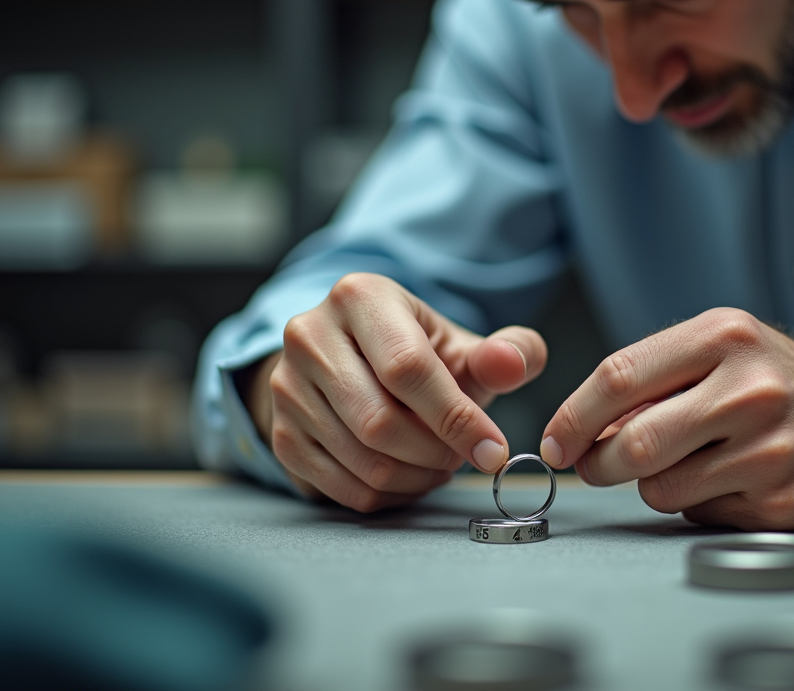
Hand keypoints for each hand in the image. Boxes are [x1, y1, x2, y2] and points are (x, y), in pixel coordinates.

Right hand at [241, 273, 546, 511]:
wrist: (351, 363)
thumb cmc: (416, 354)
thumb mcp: (463, 344)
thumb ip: (508, 351)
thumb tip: (513, 364)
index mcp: (360, 297)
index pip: (407, 368)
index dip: (456, 417)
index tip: (493, 450)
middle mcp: (310, 335)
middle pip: (379, 421)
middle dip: (436, 453)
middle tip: (464, 458)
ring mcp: (287, 386)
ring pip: (362, 459)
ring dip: (416, 477)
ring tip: (440, 464)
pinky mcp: (281, 433)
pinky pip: (341, 487)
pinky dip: (389, 495)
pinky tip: (411, 477)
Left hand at [538, 308, 793, 529]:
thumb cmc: (774, 379)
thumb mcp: (718, 348)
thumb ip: (652, 378)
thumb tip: (581, 430)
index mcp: (724, 337)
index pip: (619, 377)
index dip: (573, 415)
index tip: (556, 440)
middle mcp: (749, 390)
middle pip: (633, 443)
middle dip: (597, 464)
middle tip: (593, 466)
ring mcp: (768, 449)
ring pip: (660, 489)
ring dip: (652, 484)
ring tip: (684, 462)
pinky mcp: (781, 499)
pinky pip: (699, 514)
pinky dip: (695, 503)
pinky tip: (726, 479)